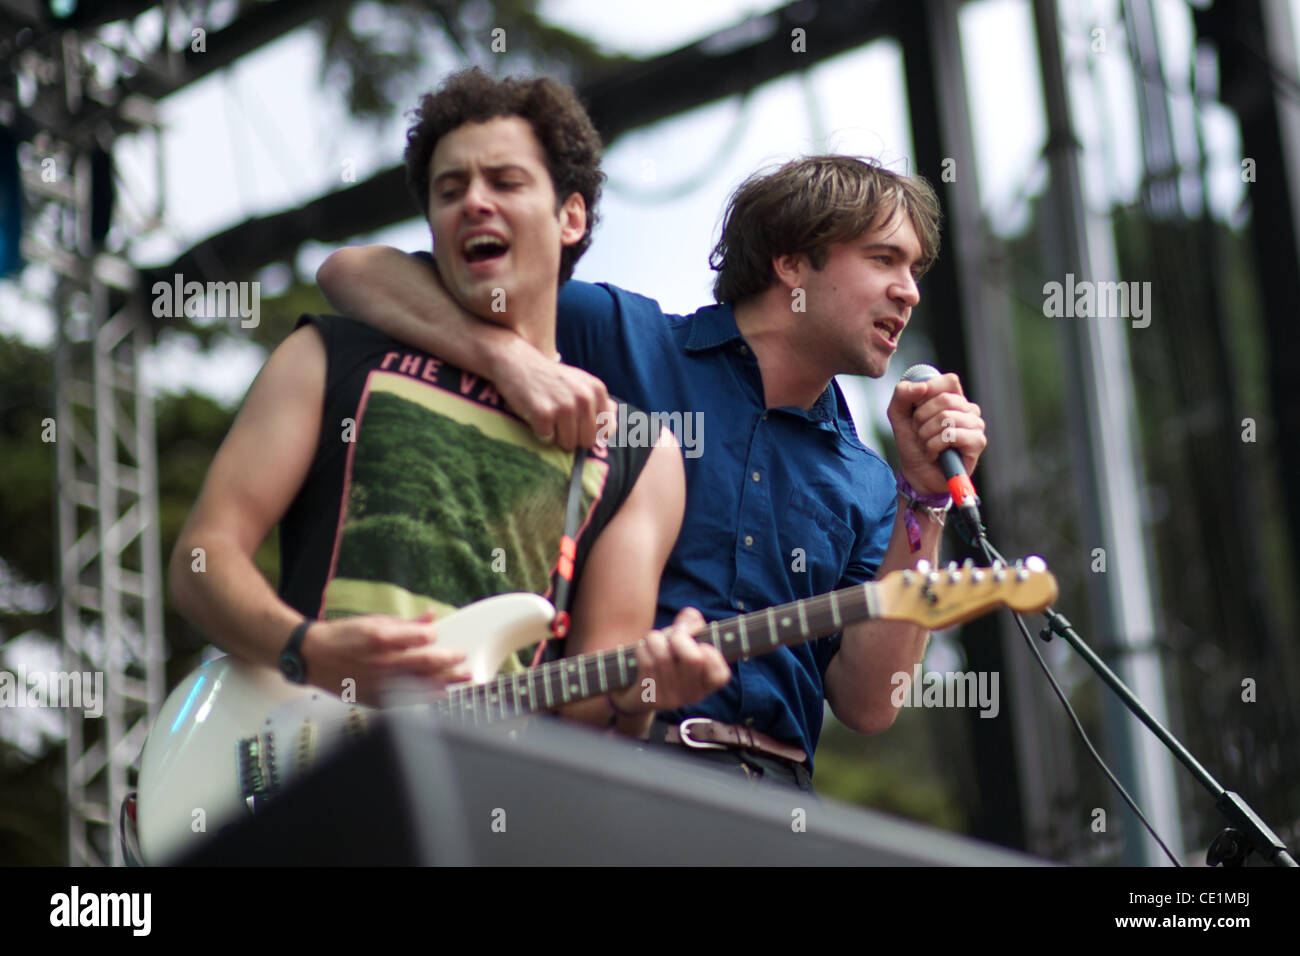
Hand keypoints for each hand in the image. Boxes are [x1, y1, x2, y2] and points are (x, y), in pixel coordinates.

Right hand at [300, 609, 470, 705]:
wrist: (312, 656)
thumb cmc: (342, 636)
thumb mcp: (373, 621)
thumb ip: (405, 623)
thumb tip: (431, 616)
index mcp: (381, 639)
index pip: (421, 638)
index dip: (434, 636)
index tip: (437, 635)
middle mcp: (382, 663)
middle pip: (426, 664)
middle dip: (449, 662)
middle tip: (463, 659)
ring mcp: (379, 684)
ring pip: (420, 686)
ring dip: (444, 683)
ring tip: (461, 680)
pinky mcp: (375, 699)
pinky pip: (405, 701)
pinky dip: (424, 698)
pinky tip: (438, 695)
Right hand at [494, 338, 616, 450]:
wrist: (517, 362)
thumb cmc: (550, 378)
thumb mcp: (580, 383)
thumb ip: (600, 404)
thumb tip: (614, 430)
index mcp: (597, 390)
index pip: (604, 430)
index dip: (588, 431)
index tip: (575, 422)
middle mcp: (584, 397)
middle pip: (587, 441)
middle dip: (572, 436)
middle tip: (558, 419)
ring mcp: (564, 406)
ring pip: (568, 444)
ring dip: (555, 435)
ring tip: (547, 415)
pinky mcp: (544, 414)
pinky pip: (547, 440)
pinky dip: (539, 433)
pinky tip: (534, 414)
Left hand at [609, 607, 731, 715]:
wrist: (637, 690)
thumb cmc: (667, 657)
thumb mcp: (683, 640)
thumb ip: (692, 622)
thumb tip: (689, 617)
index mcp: (708, 682)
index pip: (721, 675)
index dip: (712, 654)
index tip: (701, 644)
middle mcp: (693, 694)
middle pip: (693, 658)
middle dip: (679, 635)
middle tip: (674, 634)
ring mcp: (672, 698)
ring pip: (664, 655)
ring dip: (655, 639)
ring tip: (655, 641)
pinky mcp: (651, 697)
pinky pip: (646, 661)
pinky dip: (643, 648)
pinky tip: (644, 651)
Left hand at [886, 372, 986, 496]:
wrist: (916, 473)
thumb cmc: (912, 442)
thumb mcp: (898, 413)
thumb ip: (903, 393)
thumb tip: (922, 386)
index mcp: (953, 397)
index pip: (949, 380)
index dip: (929, 392)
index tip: (916, 410)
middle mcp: (968, 409)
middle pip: (944, 400)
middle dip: (922, 419)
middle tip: (920, 433)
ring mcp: (975, 425)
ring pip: (946, 418)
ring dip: (926, 434)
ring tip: (927, 444)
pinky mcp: (977, 442)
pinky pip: (951, 435)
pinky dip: (933, 446)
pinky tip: (934, 453)